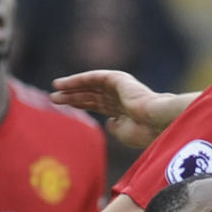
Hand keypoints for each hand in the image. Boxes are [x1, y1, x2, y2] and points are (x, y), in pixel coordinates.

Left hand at [50, 70, 197, 147]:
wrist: (158, 121)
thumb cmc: (145, 132)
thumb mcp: (124, 133)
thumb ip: (114, 127)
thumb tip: (108, 122)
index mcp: (125, 111)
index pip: (100, 105)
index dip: (82, 105)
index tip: (65, 107)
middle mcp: (122, 97)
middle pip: (92, 96)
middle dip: (74, 97)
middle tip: (54, 98)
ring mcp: (120, 87)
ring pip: (90, 86)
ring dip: (72, 88)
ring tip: (54, 90)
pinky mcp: (117, 79)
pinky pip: (93, 78)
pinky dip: (77, 80)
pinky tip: (62, 84)